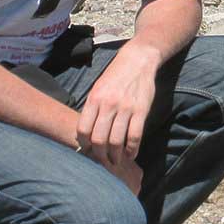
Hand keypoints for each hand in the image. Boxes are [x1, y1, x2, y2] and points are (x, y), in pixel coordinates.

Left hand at [76, 43, 160, 194]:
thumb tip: (86, 133)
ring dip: (115, 156)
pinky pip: (135, 136)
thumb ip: (92, 109)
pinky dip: (132, 149)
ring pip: (116, 140)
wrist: (137, 61)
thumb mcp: (98, 88)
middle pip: (99, 139)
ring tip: (115, 162)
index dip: (84, 145)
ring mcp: (125, 108)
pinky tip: (130, 154)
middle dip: (99, 155)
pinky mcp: (141, 111)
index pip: (83, 129)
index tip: (87, 151)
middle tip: (102, 162)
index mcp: (94, 99)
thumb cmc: (115, 76)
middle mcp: (108, 104)